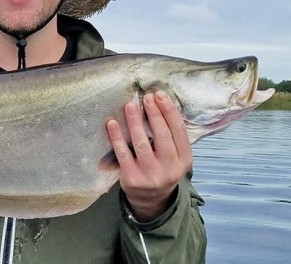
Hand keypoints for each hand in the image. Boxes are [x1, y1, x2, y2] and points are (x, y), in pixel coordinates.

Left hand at [106, 91, 192, 221]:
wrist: (151, 201)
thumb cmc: (161, 169)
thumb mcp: (175, 158)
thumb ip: (171, 137)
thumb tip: (159, 104)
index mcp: (184, 160)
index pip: (179, 131)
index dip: (169, 111)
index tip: (160, 95)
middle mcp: (170, 168)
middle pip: (162, 136)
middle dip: (154, 114)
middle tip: (146, 97)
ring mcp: (151, 175)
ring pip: (142, 144)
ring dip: (135, 122)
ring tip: (129, 106)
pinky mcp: (132, 179)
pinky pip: (123, 154)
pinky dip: (117, 138)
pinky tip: (112, 124)